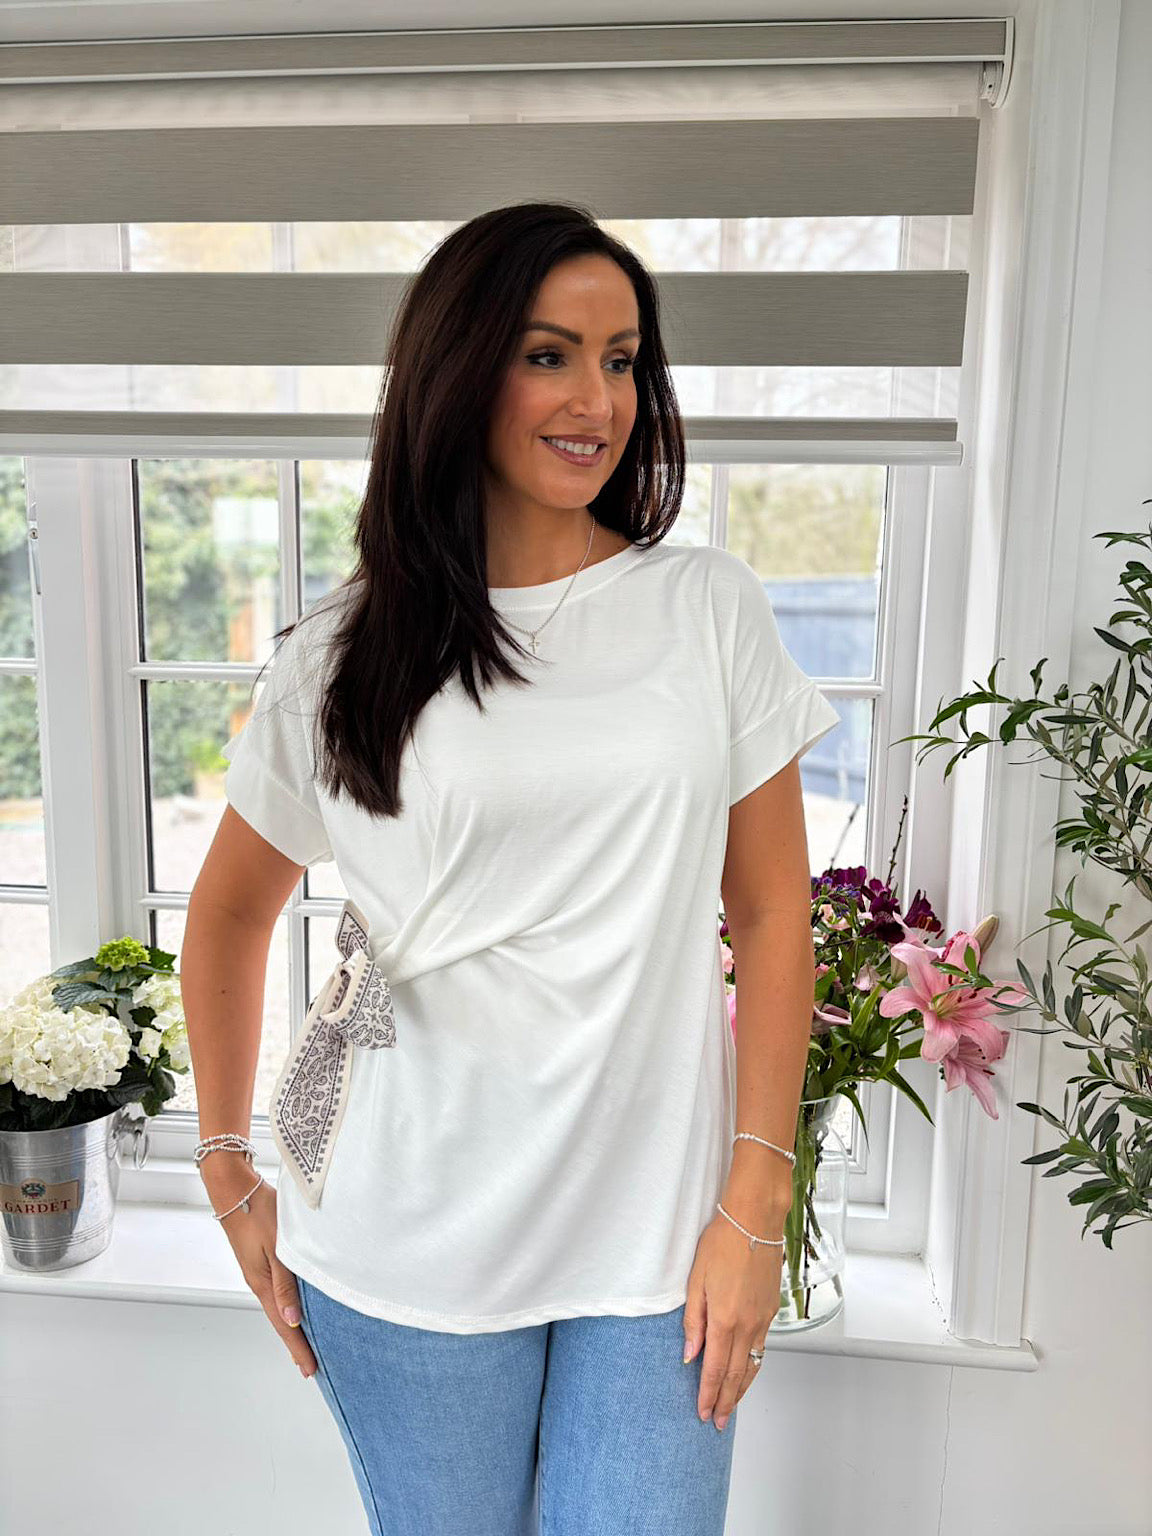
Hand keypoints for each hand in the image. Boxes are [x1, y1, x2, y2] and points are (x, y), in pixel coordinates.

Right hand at [202, 1155, 317, 1379]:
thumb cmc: (258, 1211)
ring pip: (278, 1306)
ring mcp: (257, 1272)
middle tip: (310, 1365)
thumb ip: (285, 1283)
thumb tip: (292, 1318)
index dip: (298, 1347)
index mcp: (262, 1283)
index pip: (284, 1324)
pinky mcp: (258, 1260)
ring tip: (305, 1342)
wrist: (235, 1189)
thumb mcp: (277, 1247)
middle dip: (295, 1343)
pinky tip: (294, 1306)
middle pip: (280, 1320)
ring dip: (292, 1326)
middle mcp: (258, 1282)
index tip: (310, 1369)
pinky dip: (286, 1305)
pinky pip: (275, 1291)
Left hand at [683, 1209, 782, 1430]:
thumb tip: (689, 1354)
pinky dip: (754, 1366)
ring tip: (732, 1407)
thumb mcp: (696, 1280)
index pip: (716, 1368)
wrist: (755, 1220)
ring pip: (753, 1364)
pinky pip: (762, 1346)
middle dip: (726, 1401)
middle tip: (717, 1422)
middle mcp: (747, 1324)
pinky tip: (747, 1371)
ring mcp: (763, 1318)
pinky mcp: (772, 1309)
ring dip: (742, 1389)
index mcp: (725, 1318)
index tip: (703, 1413)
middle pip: (737, 1374)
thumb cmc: (722, 1242)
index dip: (708, 1394)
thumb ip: (693, 1321)